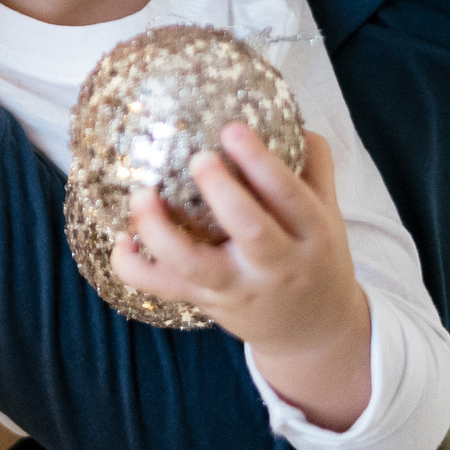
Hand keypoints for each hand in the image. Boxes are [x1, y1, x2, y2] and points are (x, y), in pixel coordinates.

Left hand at [112, 127, 373, 431]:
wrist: (313, 333)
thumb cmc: (315, 257)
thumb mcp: (328, 215)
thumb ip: (314, 166)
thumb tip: (290, 116)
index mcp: (312, 235)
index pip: (290, 196)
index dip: (263, 163)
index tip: (233, 129)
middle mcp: (277, 264)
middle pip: (252, 231)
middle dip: (223, 194)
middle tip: (198, 157)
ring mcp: (238, 287)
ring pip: (196, 265)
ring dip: (162, 231)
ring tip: (141, 194)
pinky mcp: (206, 302)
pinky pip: (162, 288)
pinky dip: (134, 267)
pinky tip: (121, 239)